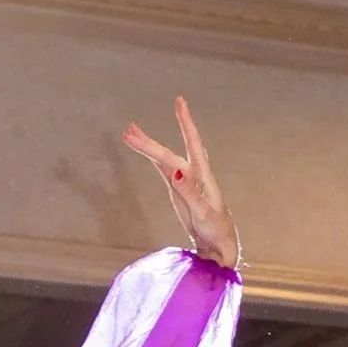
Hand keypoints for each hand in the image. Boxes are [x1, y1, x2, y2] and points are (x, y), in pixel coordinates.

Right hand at [124, 96, 240, 270]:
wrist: (218, 245)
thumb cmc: (217, 229)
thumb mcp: (204, 213)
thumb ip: (189, 192)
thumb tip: (176, 171)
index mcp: (203, 175)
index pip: (193, 142)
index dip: (186, 121)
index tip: (179, 101)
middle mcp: (193, 174)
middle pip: (168, 153)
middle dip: (149, 142)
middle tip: (130, 129)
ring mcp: (184, 181)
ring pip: (163, 159)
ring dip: (147, 146)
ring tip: (129, 132)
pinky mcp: (177, 191)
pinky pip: (162, 170)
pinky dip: (152, 159)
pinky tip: (142, 149)